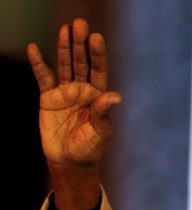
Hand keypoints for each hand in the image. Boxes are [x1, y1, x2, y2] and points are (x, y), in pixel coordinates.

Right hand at [27, 18, 121, 209]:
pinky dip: (38, 64)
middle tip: (79, 24)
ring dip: (64, 48)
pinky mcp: (48, 98)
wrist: (70, 161)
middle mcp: (83, 90)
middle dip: (80, 44)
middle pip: (81, 63)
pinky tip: (34, 49)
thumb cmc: (90, 147)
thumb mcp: (100, 130)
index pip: (99, 70)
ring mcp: (65, 92)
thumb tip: (115, 96)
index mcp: (98, 96)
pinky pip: (43, 77)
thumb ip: (104, 111)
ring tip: (64, 29)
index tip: (96, 38)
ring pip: (64, 65)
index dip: (97, 54)